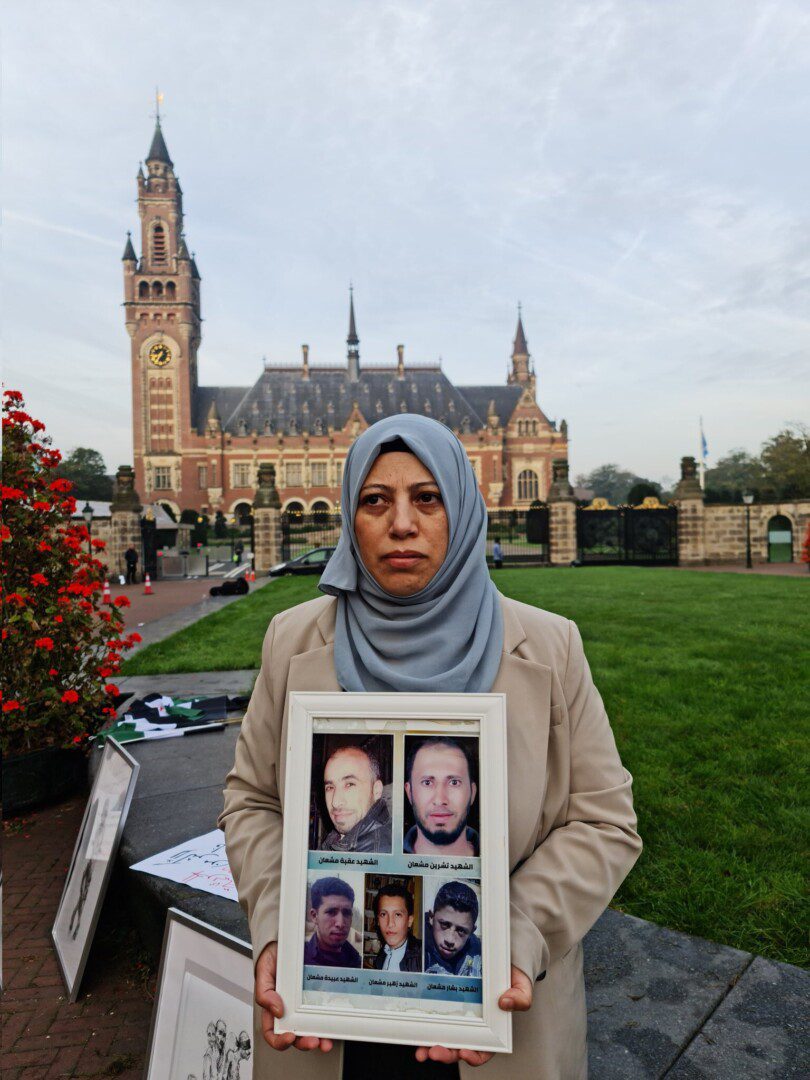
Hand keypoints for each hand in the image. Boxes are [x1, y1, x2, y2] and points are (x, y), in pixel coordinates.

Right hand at [255, 942, 332, 1052]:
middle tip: (314, 1041)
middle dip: (305, 1042)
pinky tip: (333, 1025)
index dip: (280, 1041)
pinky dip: (328, 1023)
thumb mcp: (263, 974)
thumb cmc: (272, 960)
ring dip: (319, 1038)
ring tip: (326, 1041)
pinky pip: (322, 1013)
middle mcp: (288, 1012)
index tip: (290, 1036)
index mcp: (272, 1010)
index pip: (273, 1033)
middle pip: (295, 1036)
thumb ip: (264, 993)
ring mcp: (303, 1006)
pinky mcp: (315, 998)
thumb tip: (277, 1011)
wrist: (287, 943)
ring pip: (310, 1029)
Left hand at [415, 965, 531, 1066]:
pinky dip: (426, 1027)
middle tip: (434, 1052)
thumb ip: (521, 997)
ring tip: (421, 1050)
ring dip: (431, 1047)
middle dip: (446, 1054)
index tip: (464, 1052)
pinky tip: (417, 1028)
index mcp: (493, 1030)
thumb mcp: (522, 986)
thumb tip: (505, 1002)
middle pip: (459, 1049)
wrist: (497, 958)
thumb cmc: (510, 977)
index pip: (484, 1051)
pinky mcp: (447, 1006)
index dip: (473, 1056)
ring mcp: (459, 1018)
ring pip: (444, 1038)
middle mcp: (474, 1028)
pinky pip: (435, 1019)